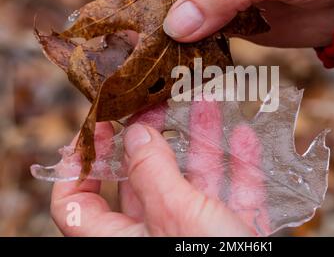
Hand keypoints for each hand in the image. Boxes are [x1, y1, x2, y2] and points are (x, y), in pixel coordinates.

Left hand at [51, 101, 269, 235]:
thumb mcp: (178, 217)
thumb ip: (153, 173)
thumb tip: (133, 134)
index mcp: (123, 240)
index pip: (77, 204)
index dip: (79, 165)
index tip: (99, 130)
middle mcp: (155, 237)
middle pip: (145, 181)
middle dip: (156, 139)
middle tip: (160, 105)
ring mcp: (196, 235)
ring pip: (195, 182)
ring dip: (204, 143)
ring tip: (208, 104)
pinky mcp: (231, 234)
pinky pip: (232, 195)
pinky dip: (240, 167)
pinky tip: (245, 137)